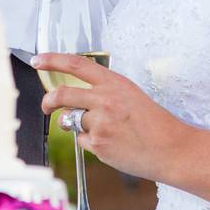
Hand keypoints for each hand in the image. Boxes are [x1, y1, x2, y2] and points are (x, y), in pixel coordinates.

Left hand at [33, 52, 194, 183]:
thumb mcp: (131, 95)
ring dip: (79, 126)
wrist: (172, 149)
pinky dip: (91, 143)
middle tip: (46, 106)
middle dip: (48, 101)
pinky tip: (113, 144)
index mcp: (114, 83)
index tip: (38, 60)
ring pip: (71, 121)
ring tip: (106, 131)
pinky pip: (82, 141)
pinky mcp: (98, 145)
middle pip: (62, 95)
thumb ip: (104, 93)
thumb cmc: (154, 122)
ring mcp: (100, 124)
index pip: (75, 65)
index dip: (52, 60)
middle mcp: (104, 100)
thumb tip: (77, 102)